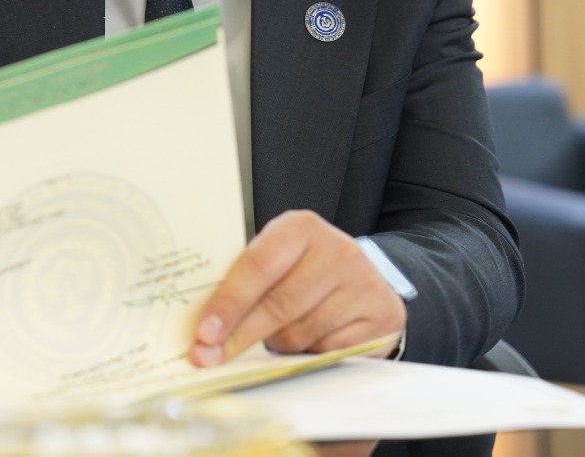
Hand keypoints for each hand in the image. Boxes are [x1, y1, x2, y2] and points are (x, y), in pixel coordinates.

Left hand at [190, 210, 405, 366]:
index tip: (204, 332)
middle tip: (210, 356)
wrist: (366, 279)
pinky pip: (328, 351)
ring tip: (276, 335)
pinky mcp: (381, 315)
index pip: (257, 266)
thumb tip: (205, 326)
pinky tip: (308, 341)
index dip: (228, 302)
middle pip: (278, 304)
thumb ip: (247, 280)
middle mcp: (336, 250)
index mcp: (301, 227)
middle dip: (239, 335)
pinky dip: (309, 353)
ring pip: (300, 332)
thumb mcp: (279, 259)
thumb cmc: (307, 271)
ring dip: (278, 343)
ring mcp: (362, 283)